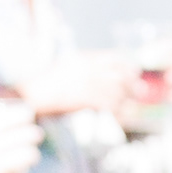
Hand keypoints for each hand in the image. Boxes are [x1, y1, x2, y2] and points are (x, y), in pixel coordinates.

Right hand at [25, 50, 144, 121]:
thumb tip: (93, 70)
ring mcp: (88, 83)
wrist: (32, 91)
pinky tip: (120, 114)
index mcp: (84, 58)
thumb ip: (81, 66)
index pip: (113, 58)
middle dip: (131, 83)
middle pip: (119, 74)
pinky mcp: (85, 97)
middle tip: (140, 90)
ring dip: (126, 98)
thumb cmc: (44, 80)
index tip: (134, 71)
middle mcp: (89, 68)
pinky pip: (108, 104)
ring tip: (131, 104)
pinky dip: (116, 110)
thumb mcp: (64, 65)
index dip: (126, 66)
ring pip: (117, 90)